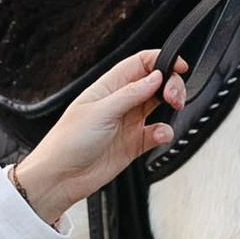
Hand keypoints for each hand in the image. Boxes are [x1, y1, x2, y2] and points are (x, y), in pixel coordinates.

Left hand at [11, 52, 188, 225]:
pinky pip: (157, 133)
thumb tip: (155, 77)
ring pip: (159, 106)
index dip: (161, 60)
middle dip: (171, 84)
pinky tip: (159, 135)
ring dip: (171, 106)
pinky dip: (164, 133)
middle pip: (155, 83)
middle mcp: (120, 102)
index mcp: (109, 87)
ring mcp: (128, 122)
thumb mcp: (100, 111)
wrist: (61, 177)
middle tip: (175, 95)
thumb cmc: (68, 141)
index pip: (140, 63)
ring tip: (174, 108)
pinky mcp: (134, 144)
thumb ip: (131, 94)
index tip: (178, 66)